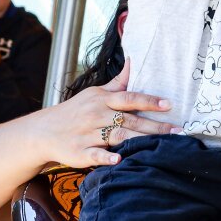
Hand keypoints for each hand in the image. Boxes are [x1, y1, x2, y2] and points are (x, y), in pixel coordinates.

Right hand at [38, 61, 178, 167]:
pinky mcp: (80, 153)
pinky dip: (106, 157)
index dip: (149, 101)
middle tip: (178, 131)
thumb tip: (133, 60)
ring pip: (117, 137)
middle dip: (155, 127)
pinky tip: (119, 160)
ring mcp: (88, 135)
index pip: (129, 99)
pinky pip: (95, 155)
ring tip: (161, 146)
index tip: (169, 105)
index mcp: (102, 101)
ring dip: (138, 141)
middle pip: (130, 121)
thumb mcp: (94, 94)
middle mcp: (96, 116)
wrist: (42, 131)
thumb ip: (117, 83)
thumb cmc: (75, 111)